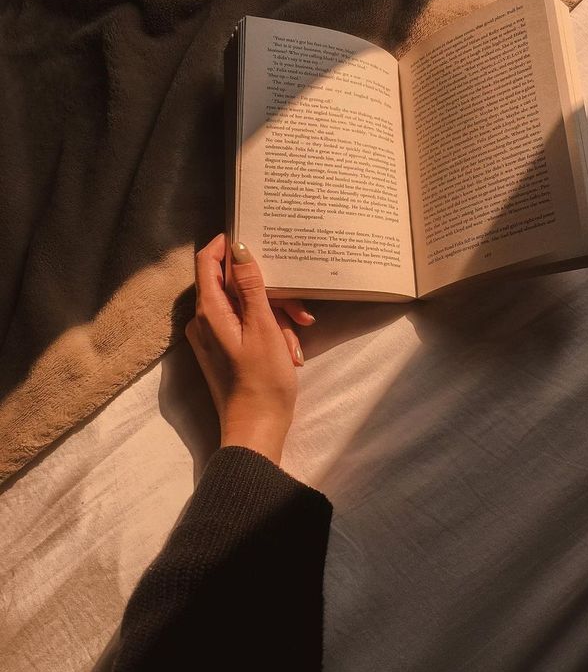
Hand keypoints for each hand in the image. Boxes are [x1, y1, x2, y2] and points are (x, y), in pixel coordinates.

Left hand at [186, 234, 314, 464]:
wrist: (256, 430)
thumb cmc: (262, 381)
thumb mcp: (263, 327)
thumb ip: (251, 285)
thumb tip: (239, 249)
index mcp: (208, 311)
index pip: (207, 262)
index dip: (227, 246)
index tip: (256, 241)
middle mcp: (204, 321)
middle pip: (234, 287)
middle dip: (270, 295)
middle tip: (299, 313)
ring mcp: (213, 337)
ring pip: (246, 308)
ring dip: (275, 319)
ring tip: (295, 343)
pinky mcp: (224, 351)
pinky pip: (246, 328)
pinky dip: (269, 334)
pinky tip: (288, 353)